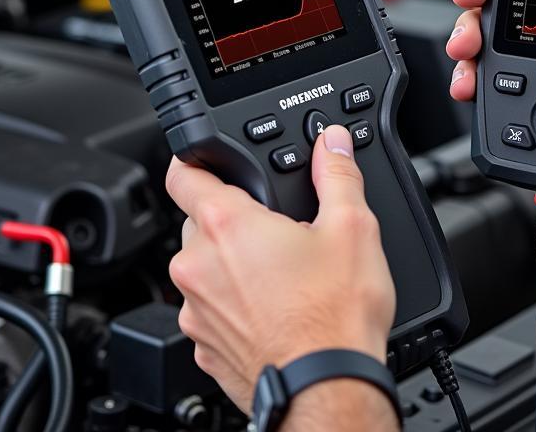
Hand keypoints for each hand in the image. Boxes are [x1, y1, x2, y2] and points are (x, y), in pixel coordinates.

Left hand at [165, 125, 395, 412]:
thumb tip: (332, 143)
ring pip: (203, 267)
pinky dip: (232, 306)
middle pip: (198, 220)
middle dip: (232, 219)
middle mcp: (197, 265)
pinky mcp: (203, 347)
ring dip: (230, 265)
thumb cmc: (334, 318)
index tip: (209, 160)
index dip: (197, 159)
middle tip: (275, 231)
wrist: (327, 391)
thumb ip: (337, 174)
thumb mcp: (352, 228)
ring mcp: (195, 311)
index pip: (183, 173)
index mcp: (226, 225)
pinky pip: (209, 310)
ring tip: (279, 276)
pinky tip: (271, 311)